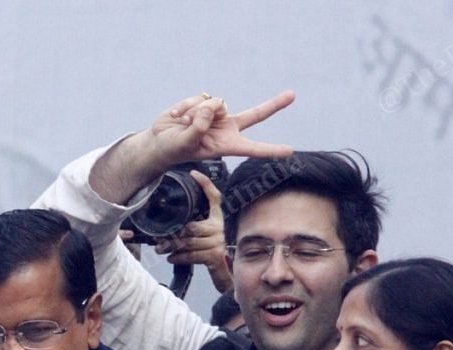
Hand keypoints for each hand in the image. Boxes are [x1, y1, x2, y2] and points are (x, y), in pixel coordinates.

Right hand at [144, 92, 295, 170]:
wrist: (159, 140)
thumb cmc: (173, 149)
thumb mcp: (185, 143)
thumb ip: (198, 127)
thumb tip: (210, 107)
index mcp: (225, 145)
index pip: (252, 148)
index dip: (270, 150)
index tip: (289, 151)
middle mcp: (225, 129)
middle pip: (255, 115)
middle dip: (274, 105)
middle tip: (293, 95)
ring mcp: (216, 115)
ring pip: (216, 103)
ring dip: (196, 112)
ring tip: (183, 124)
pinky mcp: (205, 103)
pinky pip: (201, 97)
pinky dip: (187, 105)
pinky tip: (178, 116)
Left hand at [153, 170, 231, 292]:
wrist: (226, 273)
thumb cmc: (211, 252)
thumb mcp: (205, 236)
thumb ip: (194, 227)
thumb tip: (171, 223)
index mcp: (218, 218)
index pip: (214, 197)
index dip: (205, 184)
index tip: (194, 173)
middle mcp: (219, 228)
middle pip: (191, 226)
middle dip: (173, 233)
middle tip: (159, 238)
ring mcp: (218, 242)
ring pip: (188, 241)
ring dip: (172, 246)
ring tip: (161, 248)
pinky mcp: (214, 255)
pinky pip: (191, 254)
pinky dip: (178, 257)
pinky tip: (171, 258)